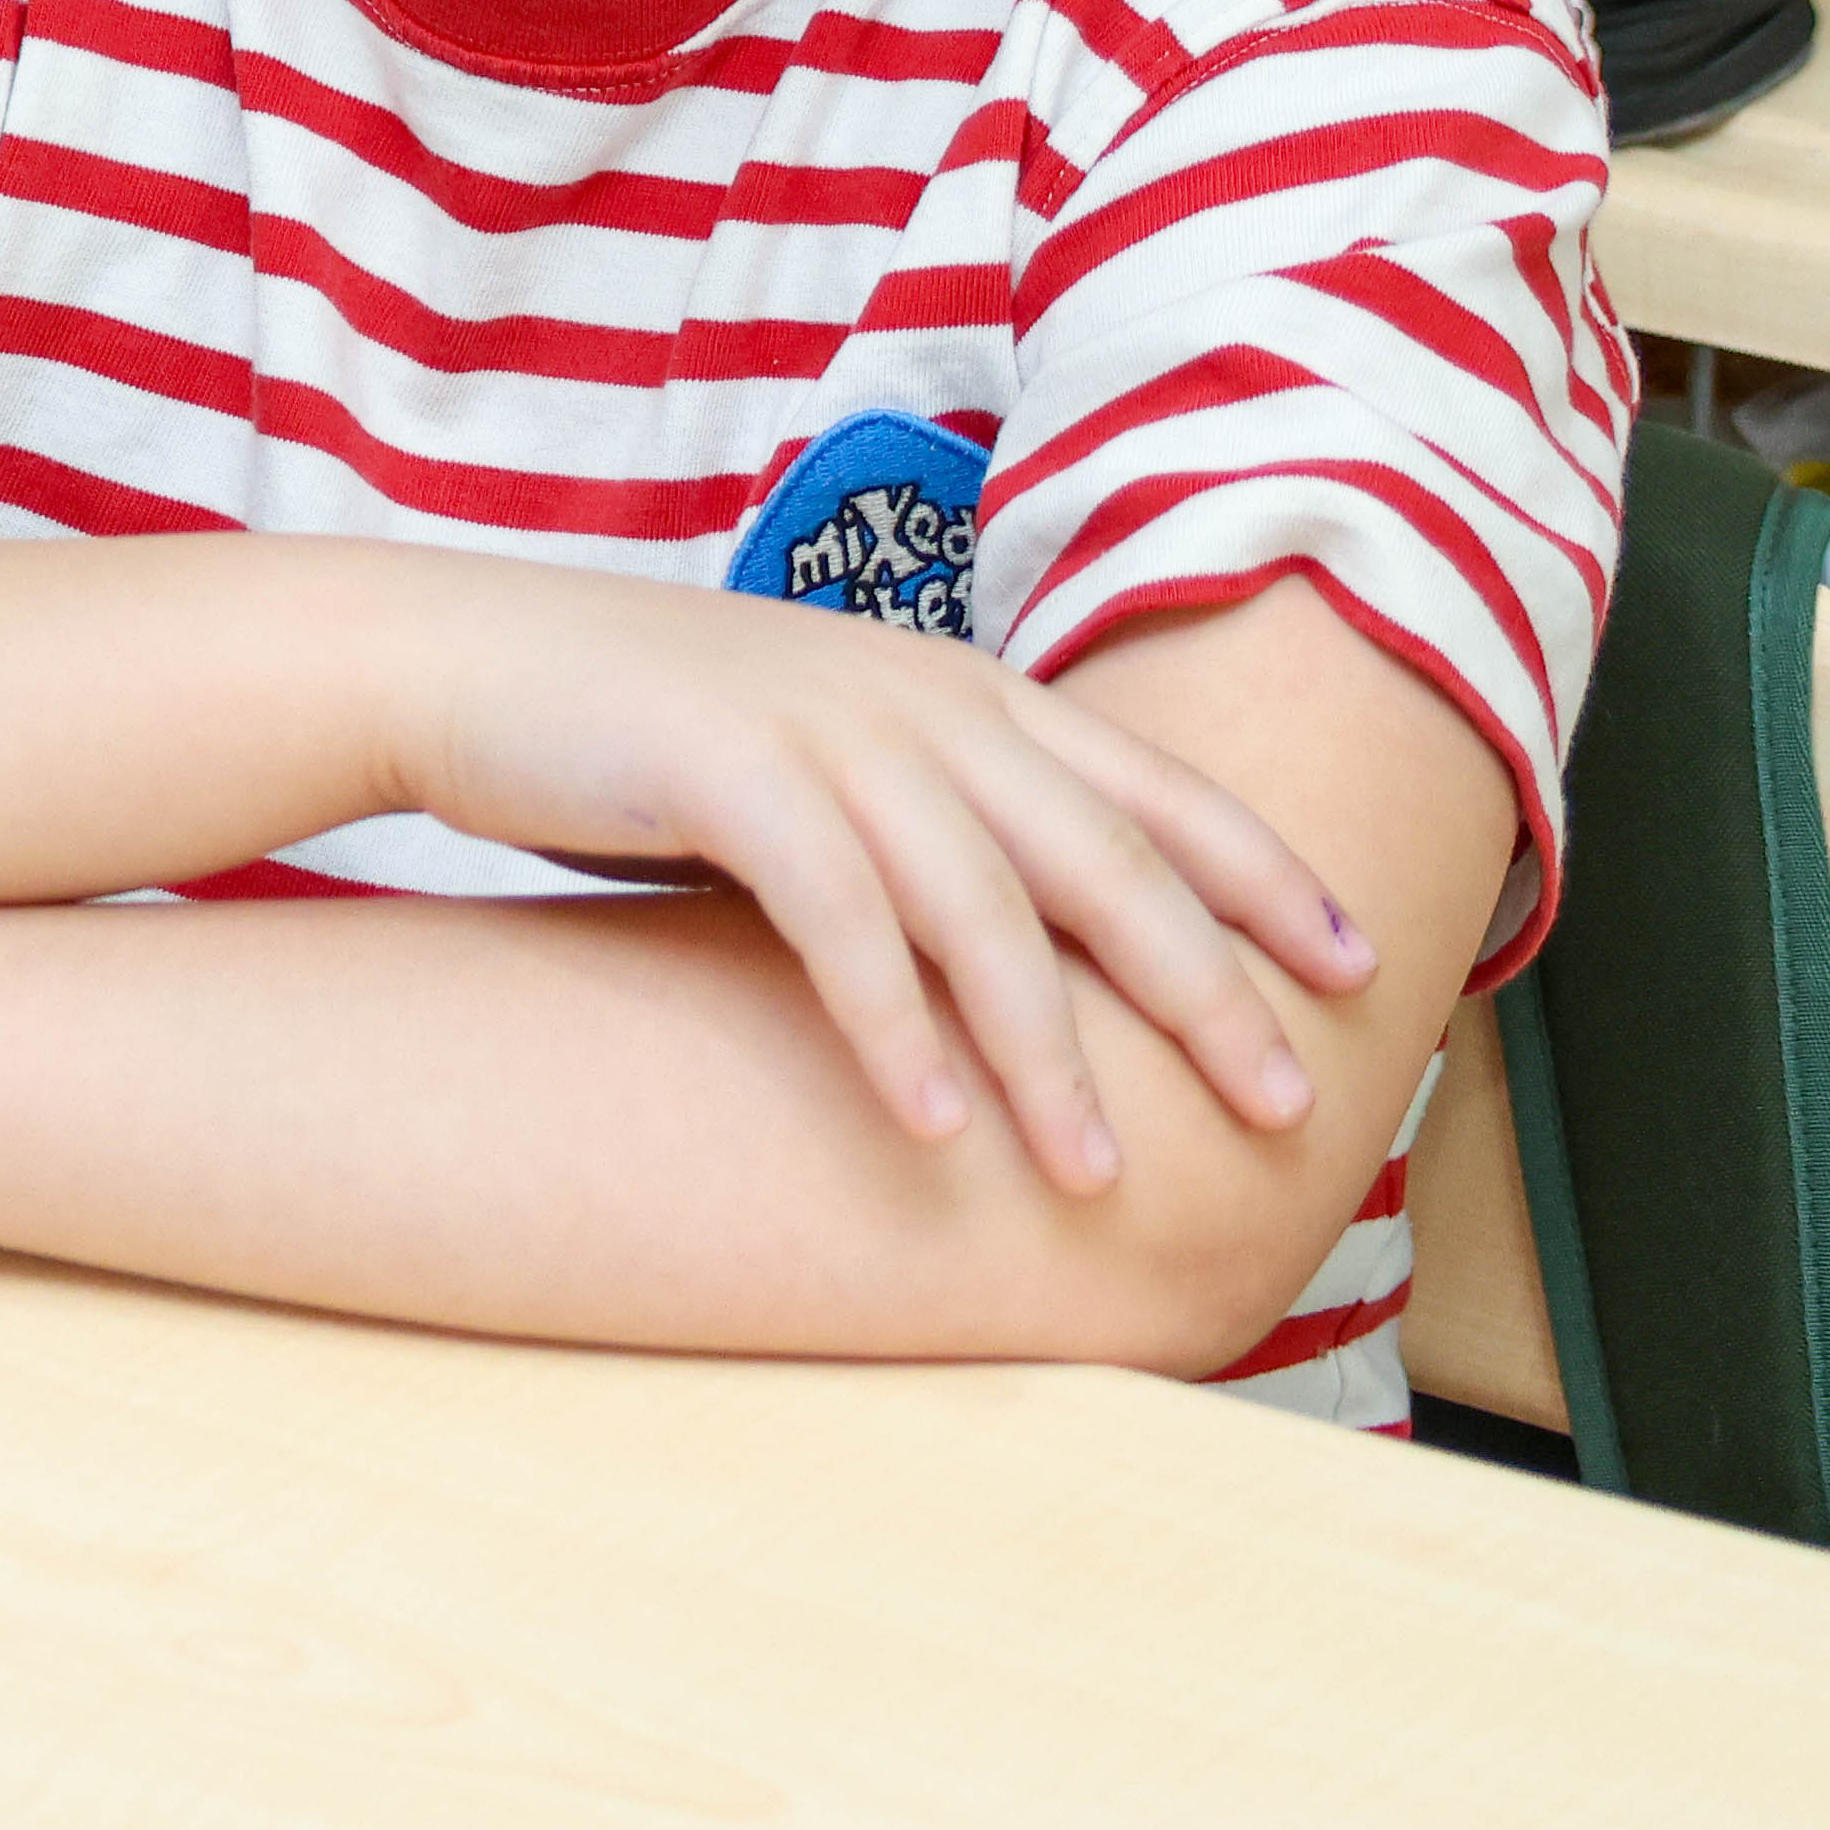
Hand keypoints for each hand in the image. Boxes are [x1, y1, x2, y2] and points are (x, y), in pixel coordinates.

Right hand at [396, 586, 1367, 1196]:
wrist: (469, 656)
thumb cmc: (648, 727)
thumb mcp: (826, 749)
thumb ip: (934, 812)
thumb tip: (1032, 932)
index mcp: (958, 689)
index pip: (1151, 787)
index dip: (1264, 877)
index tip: (1360, 967)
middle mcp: (920, 699)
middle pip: (1106, 858)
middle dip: (1208, 991)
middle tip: (1286, 1109)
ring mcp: (826, 732)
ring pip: (985, 909)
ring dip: (1052, 1054)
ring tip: (1099, 1173)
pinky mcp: (726, 775)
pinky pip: (840, 924)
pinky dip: (895, 1031)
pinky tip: (934, 1127)